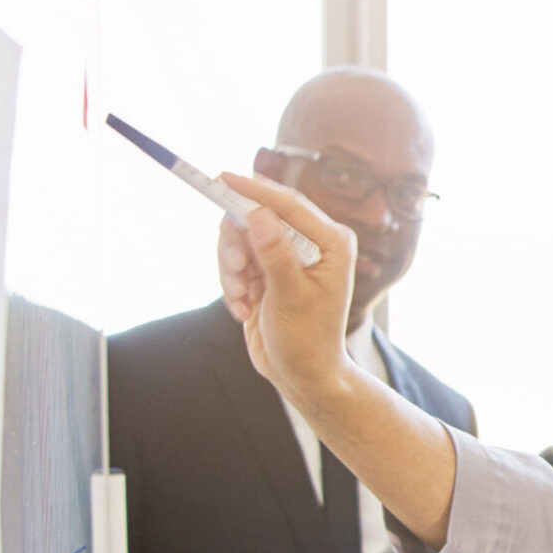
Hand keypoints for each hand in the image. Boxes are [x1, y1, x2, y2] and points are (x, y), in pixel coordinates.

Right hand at [213, 172, 356, 402]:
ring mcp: (286, 255)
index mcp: (332, 242)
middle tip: (236, 271)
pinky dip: (231, 283)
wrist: (301, 374)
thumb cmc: (308, 340)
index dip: (254, 190)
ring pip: (239, 237)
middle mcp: (312, 242)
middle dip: (238, 243)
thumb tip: (259, 214)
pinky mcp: (265, 269)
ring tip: (242, 298)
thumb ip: (276, 254)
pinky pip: (233, 259)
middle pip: (257, 215)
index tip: (220, 178)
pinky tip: (243, 309)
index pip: (288, 203)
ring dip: (231, 269)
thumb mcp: (291, 297)